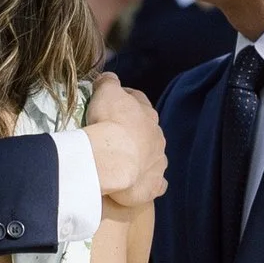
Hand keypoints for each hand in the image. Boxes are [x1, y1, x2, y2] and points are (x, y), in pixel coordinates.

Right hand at [86, 78, 165, 213]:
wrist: (114, 158)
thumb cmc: (110, 121)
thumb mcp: (106, 92)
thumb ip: (108, 82)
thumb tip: (108, 78)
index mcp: (147, 113)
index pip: (138, 101)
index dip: (126, 100)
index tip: (114, 102)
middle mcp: (157, 137)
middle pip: (148, 130)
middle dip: (136, 130)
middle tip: (117, 134)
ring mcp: (158, 161)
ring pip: (156, 156)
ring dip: (145, 156)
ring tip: (127, 160)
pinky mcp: (154, 184)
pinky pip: (157, 183)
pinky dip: (152, 182)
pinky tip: (142, 183)